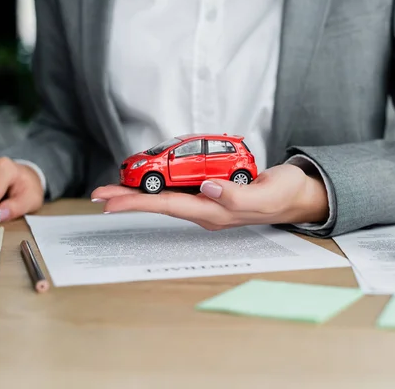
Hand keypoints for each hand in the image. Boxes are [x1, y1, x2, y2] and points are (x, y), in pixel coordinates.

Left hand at [90, 164, 328, 229]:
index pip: (169, 206)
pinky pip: (180, 189)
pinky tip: (148, 183)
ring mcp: (209, 202)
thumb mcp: (266, 195)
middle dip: (128, 199)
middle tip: (98, 195)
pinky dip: (159, 186)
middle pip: (160, 204)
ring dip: (139, 194)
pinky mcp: (213, 191)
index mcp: (217, 212)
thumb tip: (207, 188)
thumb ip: (238, 196)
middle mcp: (207, 209)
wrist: (296, 195)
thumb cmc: (284, 194)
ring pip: (167, 197)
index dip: (138, 203)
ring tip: (113, 189)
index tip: (110, 201)